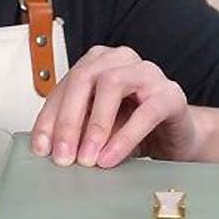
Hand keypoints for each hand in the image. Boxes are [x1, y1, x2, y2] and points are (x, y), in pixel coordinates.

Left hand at [31, 45, 197, 166]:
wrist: (177, 137)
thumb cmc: (132, 127)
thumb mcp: (96, 129)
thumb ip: (75, 130)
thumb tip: (49, 147)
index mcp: (97, 62)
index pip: (65, 85)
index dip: (50, 117)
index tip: (41, 148)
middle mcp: (120, 59)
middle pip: (84, 78)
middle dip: (68, 120)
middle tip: (62, 156)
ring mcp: (148, 72)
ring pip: (111, 84)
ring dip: (95, 125)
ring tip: (87, 159)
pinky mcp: (171, 93)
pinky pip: (145, 112)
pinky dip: (124, 138)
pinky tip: (110, 158)